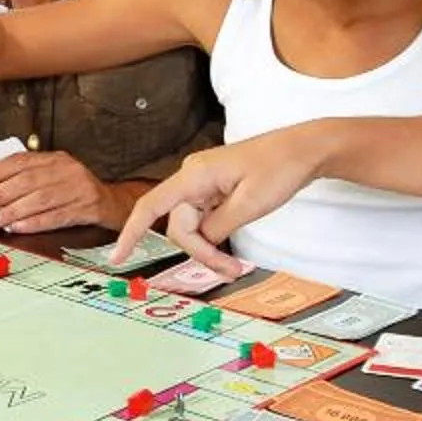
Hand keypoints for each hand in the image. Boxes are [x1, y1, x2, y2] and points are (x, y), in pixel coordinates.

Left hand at [0, 150, 110, 234]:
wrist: (114, 203)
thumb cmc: (77, 192)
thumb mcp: (55, 177)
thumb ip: (28, 179)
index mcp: (56, 158)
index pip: (20, 161)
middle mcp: (68, 170)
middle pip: (27, 181)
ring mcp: (79, 188)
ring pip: (39, 199)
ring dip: (11, 211)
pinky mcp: (87, 208)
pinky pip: (55, 216)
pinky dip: (33, 222)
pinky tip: (17, 227)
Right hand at [109, 131, 325, 268]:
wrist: (304, 149)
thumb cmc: (280, 168)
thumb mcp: (250, 204)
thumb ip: (218, 226)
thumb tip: (200, 241)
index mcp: (194, 175)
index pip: (151, 206)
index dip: (131, 233)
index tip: (118, 257)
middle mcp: (192, 178)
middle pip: (179, 226)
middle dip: (201, 252)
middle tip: (232, 271)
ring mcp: (202, 184)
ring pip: (192, 227)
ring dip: (210, 250)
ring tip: (236, 266)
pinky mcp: (214, 190)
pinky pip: (203, 221)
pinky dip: (214, 239)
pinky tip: (231, 251)